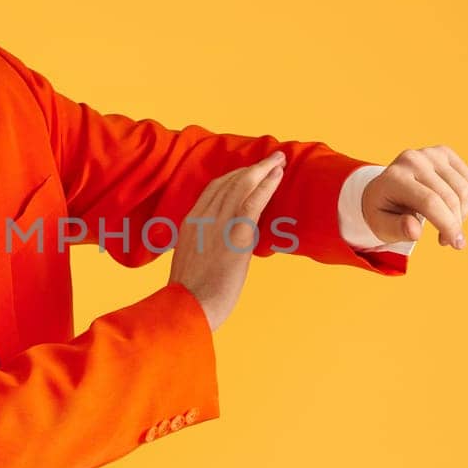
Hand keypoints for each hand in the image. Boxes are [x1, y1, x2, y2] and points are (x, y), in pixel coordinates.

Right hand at [168, 150, 287, 330]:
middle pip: (230, 181)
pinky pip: (253, 202)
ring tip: (280, 160)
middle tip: (272, 158)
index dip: (234, 176)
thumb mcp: (189, 262)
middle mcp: (203, 217)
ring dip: (264, 170)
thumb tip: (215, 247)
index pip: (213, 189)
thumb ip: (201, 247)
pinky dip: (267, 185)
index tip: (249, 170)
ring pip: (243, 186)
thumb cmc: (189, 296)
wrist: (187, 308)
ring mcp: (219, 225)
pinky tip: (278, 176)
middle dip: (252, 168)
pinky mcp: (236, 236)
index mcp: (191, 223)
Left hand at [361, 146, 467, 248]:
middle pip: (449, 197)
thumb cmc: (383, 212)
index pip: (430, 202)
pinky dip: (466, 201)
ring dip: (461, 214)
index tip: (456, 244)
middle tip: (448, 241)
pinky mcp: (444, 152)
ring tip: (446, 225)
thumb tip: (415, 231)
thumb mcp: (381, 226)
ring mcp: (430, 153)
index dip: (447, 224)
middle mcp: (413, 160)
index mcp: (394, 177)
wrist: (383, 189)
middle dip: (454, 224)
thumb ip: (397, 229)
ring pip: (464, 190)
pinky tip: (451, 209)